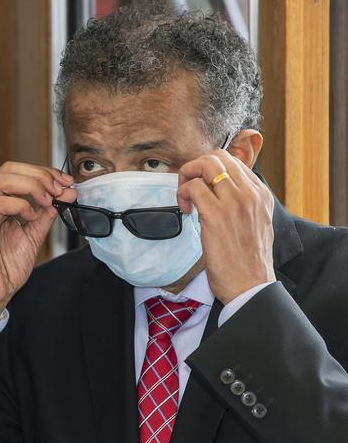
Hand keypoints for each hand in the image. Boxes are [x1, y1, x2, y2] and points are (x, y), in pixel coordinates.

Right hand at [0, 161, 75, 320]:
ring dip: (31, 186)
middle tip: (60, 189)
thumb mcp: (33, 235)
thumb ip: (46, 213)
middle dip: (40, 176)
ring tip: (48, 200)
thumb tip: (66, 193)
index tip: (66, 181)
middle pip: (8, 169)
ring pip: (1, 181)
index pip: (16, 171)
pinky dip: (19, 205)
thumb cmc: (4, 268)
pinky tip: (30, 216)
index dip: (43, 172)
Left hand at [177, 151, 275, 304]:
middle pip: (218, 156)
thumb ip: (242, 205)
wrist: (250, 286)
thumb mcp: (255, 225)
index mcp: (261, 194)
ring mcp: (234, 202)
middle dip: (196, 167)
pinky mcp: (216, 215)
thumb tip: (219, 193)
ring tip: (185, 198)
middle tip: (188, 188)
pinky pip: (194, 187)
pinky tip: (185, 211)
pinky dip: (183, 194)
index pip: (232, 161)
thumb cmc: (247, 262)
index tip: (201, 186)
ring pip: (206, 164)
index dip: (209, 169)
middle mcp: (250, 194)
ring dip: (187, 177)